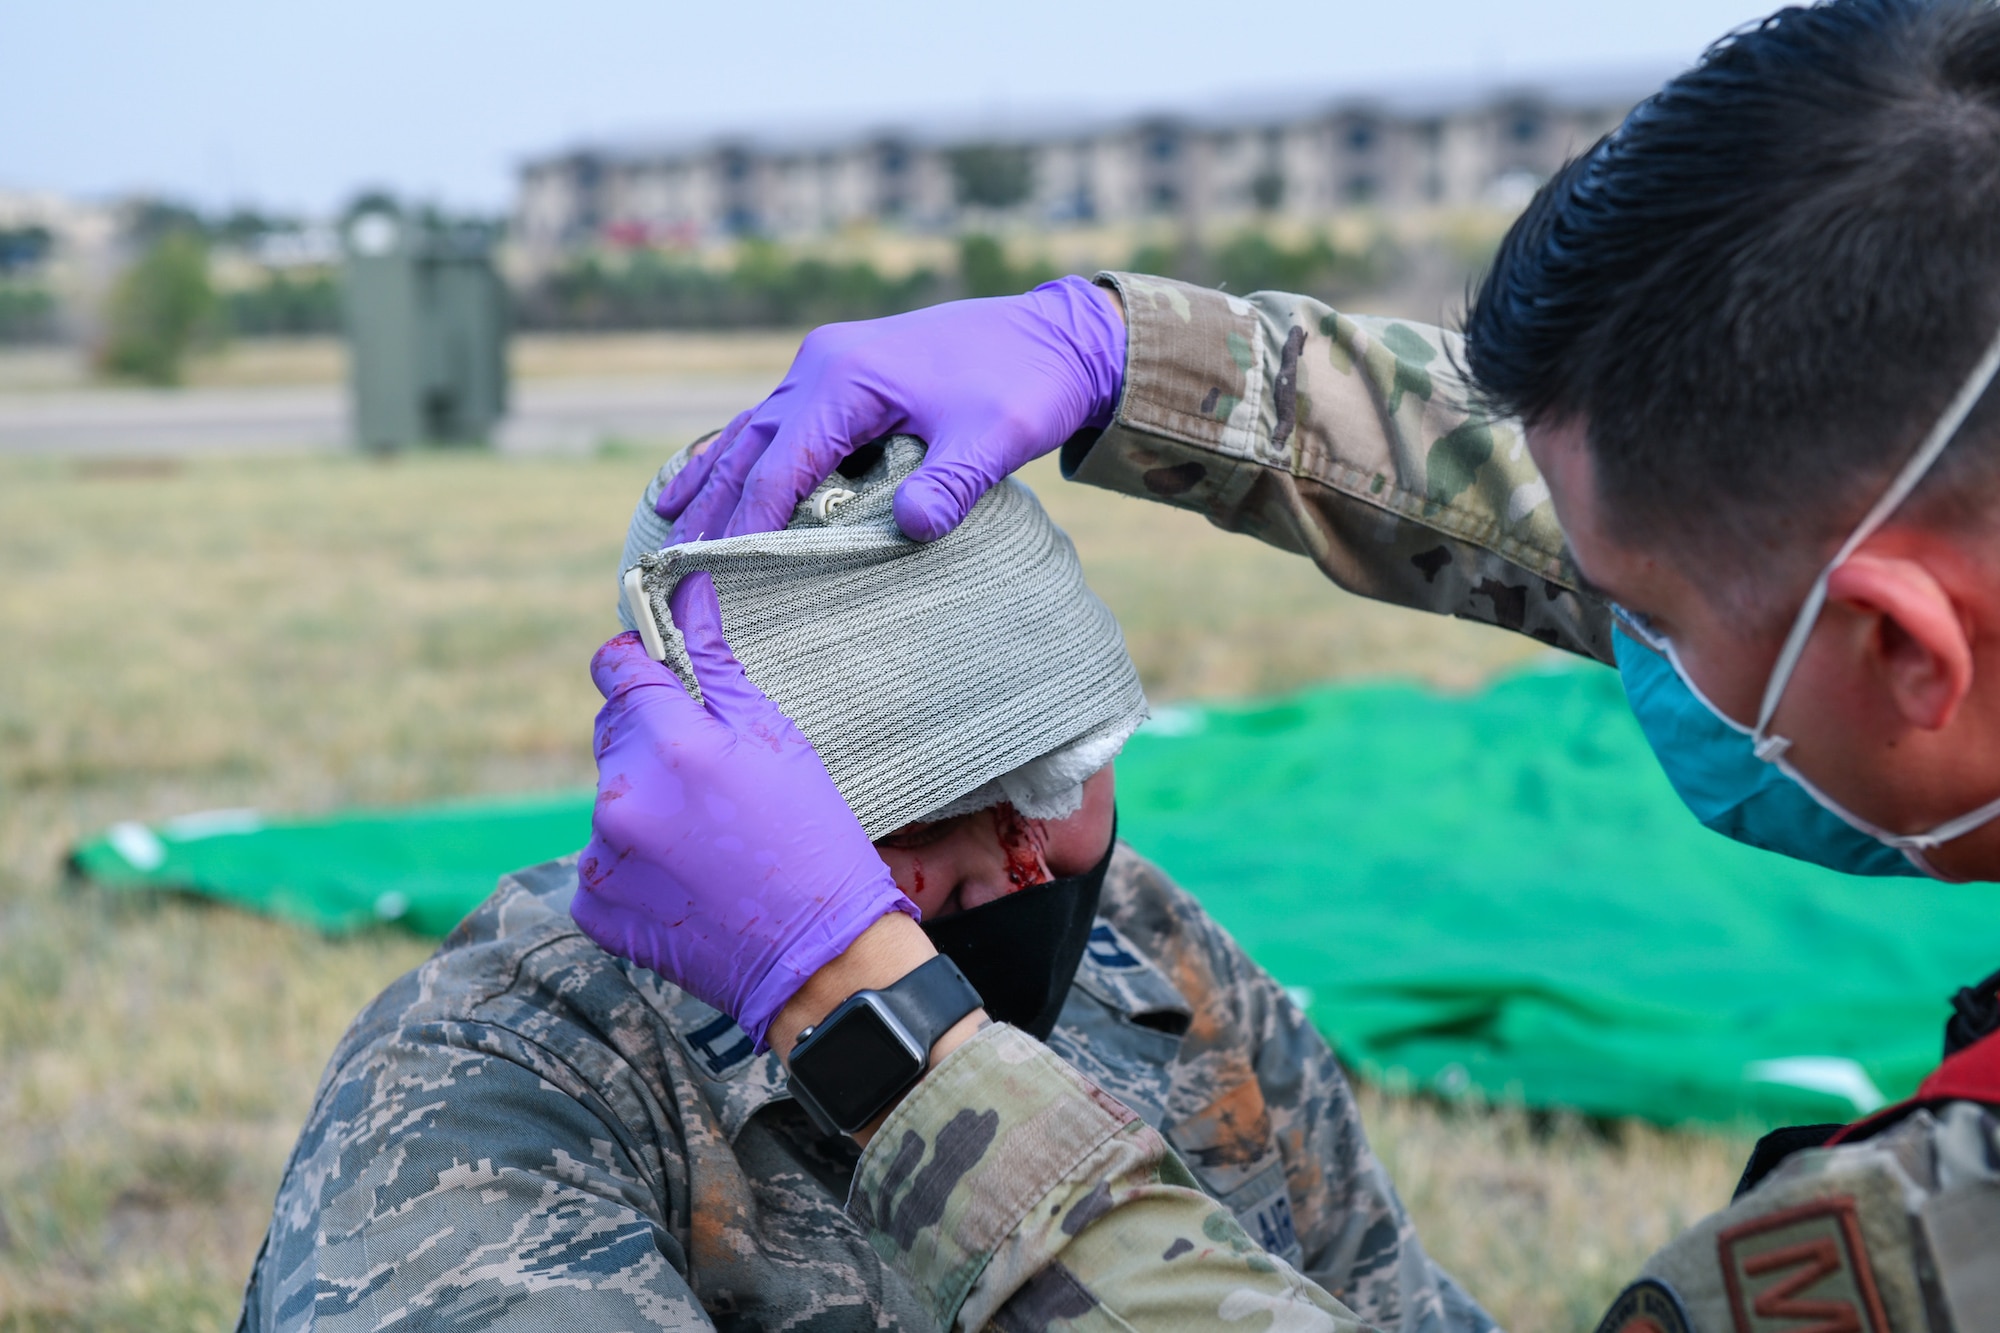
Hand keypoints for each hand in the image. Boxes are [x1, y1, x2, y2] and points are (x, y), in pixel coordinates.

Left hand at [570, 573, 917, 1048]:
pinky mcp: (594, 907)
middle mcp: (621, 797)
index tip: (660, 671)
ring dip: (647, 800)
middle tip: (716, 775)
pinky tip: (690, 875)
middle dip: (654, 738)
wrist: (820, 959)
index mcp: (669, 745)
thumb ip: (718, 665)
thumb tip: (689, 594)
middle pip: (614, 733)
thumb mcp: (778, 740)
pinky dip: (635, 859)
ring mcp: (601, 856)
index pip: (616, 668)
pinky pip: (602, 857)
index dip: (639, 663)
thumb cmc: (814, 840)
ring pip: (611, 795)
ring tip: (711, 834)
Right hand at [658, 275, 1125, 542]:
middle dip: (712, 512)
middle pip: (750, 451)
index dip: (749, 526)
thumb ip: (952, 483)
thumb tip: (913, 529)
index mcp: (846, 377)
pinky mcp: (839, 377)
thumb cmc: (1025, 383)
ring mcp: (825, 366)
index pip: (780, 468)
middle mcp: (820, 366)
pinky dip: (738, 456)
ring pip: (751, 433)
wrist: (1055, 335)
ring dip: (712, 483)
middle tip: (673, 570)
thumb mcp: (995, 437)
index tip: (720, 577)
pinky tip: (701, 480)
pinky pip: (773, 422)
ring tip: (669, 530)